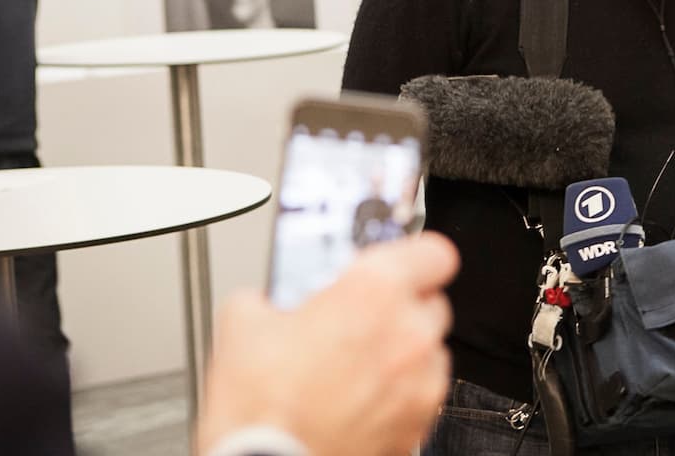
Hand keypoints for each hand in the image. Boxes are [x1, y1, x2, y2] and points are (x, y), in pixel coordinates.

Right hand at [196, 233, 459, 455]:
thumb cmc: (260, 411)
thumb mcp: (242, 325)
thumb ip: (271, 295)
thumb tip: (269, 297)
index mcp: (373, 293)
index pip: (432, 251)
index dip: (413, 255)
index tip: (397, 262)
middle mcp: (408, 334)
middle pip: (431, 301)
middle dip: (400, 306)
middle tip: (359, 318)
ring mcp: (420, 382)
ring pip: (430, 349)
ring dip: (403, 351)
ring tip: (356, 364)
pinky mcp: (419, 422)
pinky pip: (424, 392)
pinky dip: (402, 391)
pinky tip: (361, 397)